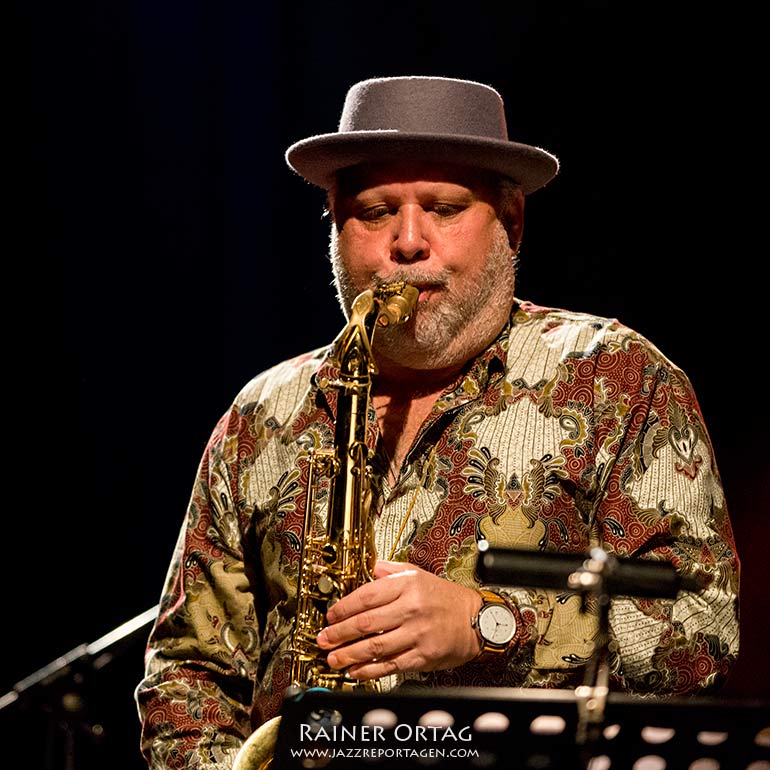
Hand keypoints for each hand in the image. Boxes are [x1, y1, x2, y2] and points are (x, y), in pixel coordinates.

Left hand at [316, 560, 482, 679]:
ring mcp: (417, 634)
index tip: (330, 616)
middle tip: (324, 639)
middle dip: (340, 633)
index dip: (344, 607)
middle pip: (367, 622)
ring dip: (350, 654)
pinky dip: (370, 670)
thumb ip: (392, 571)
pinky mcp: (423, 656)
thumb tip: (371, 568)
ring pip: (376, 646)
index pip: (368, 596)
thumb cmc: (446, 598)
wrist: (476, 620)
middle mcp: (411, 609)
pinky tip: (355, 671)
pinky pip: (391, 665)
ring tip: (333, 658)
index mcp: (408, 586)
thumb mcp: (420, 575)